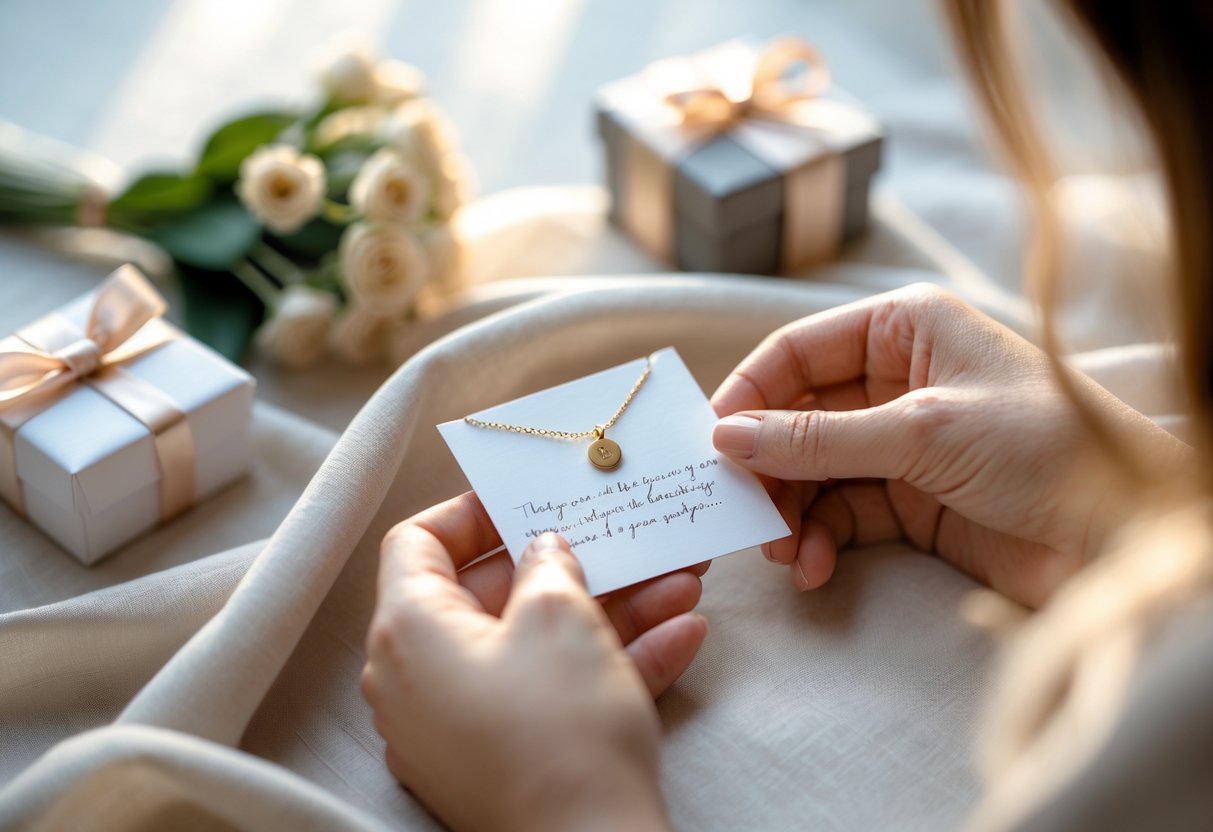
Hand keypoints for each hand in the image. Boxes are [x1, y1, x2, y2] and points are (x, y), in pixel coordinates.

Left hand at [362, 491, 707, 831]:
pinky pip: (551, 692)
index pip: (417, 543)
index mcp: (409, 632)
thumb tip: (542, 550)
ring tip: (678, 578)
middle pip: (492, 594)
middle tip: (621, 536)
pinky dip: (608, 663)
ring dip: (610, 609)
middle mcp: (420, 681)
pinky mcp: (505, 760)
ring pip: (536, 645)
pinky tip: (682, 634)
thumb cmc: (560, 731)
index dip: (473, 511)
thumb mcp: (561, 617)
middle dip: (572, 562)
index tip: (527, 498)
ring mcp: (462, 727)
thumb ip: (547, 564)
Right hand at [711, 283, 1188, 606]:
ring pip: (810, 470)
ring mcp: (901, 442)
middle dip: (764, 465)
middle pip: (795, 416)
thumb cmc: (1048, 451)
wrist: (1128, 538)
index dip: (746, 395)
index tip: (707, 445)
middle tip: (737, 511)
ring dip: (786, 510)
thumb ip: (818, 437)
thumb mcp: (923, 432)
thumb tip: (725, 437)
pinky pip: (838, 512)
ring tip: (780, 549)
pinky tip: (812, 564)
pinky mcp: (910, 499)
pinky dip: (817, 538)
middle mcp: (897, 379)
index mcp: (905, 330)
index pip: (796, 352)